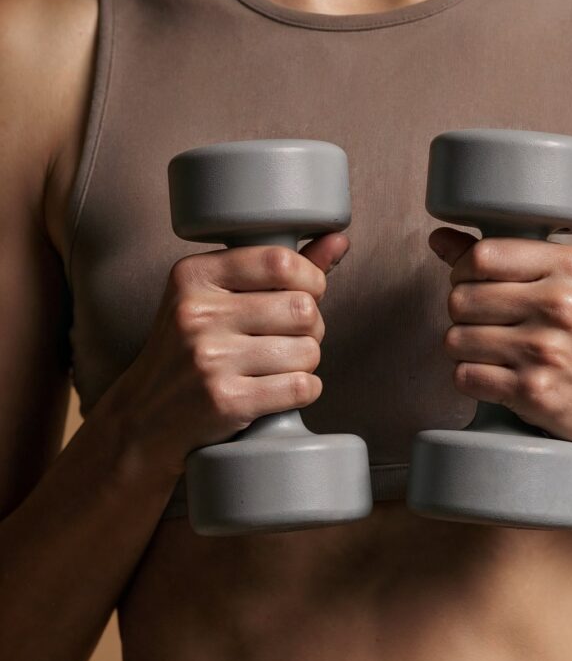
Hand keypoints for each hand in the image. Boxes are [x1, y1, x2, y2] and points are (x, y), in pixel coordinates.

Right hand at [103, 232, 349, 479]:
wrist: (143, 419)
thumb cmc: (190, 350)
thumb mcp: (215, 298)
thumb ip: (276, 269)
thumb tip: (339, 241)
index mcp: (192, 276)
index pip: (280, 261)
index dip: (310, 279)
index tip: (307, 293)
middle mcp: (196, 314)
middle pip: (302, 308)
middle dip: (311, 327)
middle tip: (291, 337)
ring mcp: (209, 359)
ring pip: (308, 350)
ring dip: (306, 361)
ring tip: (279, 365)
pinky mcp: (225, 401)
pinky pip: (301, 387)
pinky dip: (304, 390)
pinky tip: (281, 390)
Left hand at [428, 226, 571, 454]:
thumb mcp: (566, 281)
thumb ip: (505, 256)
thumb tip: (439, 238)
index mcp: (570, 267)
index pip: (482, 256)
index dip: (463, 270)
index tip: (473, 282)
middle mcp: (560, 305)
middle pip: (461, 298)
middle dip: (463, 312)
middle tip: (486, 321)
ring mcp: (545, 351)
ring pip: (455, 339)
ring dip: (464, 347)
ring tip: (492, 349)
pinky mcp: (532, 391)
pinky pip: (464, 376)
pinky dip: (471, 377)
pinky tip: (495, 374)